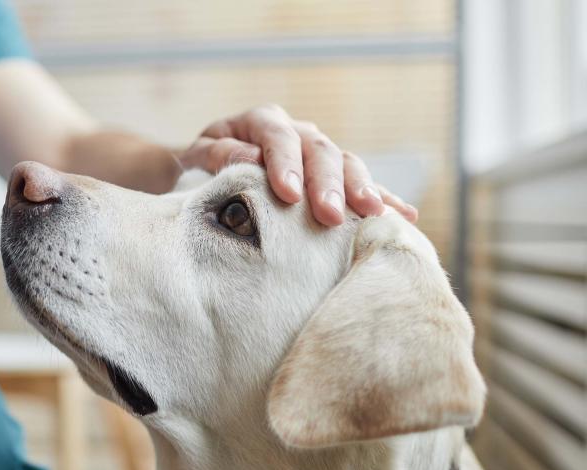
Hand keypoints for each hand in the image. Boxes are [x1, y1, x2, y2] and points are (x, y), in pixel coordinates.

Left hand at [178, 104, 417, 225]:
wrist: (208, 173)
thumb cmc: (201, 168)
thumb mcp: (197, 158)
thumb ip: (218, 155)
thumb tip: (249, 159)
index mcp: (261, 121)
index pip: (278, 137)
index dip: (285, 164)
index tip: (288, 195)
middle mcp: (297, 132)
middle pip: (319, 151)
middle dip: (327, 185)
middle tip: (330, 216)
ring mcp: (319, 153)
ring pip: (347, 164)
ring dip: (361, 190)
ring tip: (373, 215)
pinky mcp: (333, 177)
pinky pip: (362, 184)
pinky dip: (384, 199)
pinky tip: (405, 216)